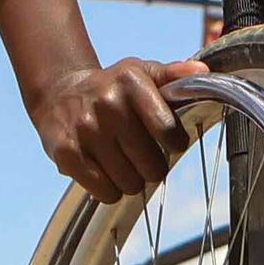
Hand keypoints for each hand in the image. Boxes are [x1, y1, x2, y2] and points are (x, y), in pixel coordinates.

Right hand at [25, 56, 207, 202]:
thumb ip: (174, 75)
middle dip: (153, 166)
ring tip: (123, 163)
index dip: (174, 142)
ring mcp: (85, 129)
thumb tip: (203, 73)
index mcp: (131, 81)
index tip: (170, 141)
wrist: (60, 94)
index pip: (168, 129)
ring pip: (130, 183)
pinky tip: (106, 171)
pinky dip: (110, 190)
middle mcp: (107, 103)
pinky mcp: (66, 153)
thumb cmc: (112, 88)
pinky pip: (105, 192)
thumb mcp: (142, 73)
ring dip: (132, 180)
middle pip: (152, 165)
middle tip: (143, 156)